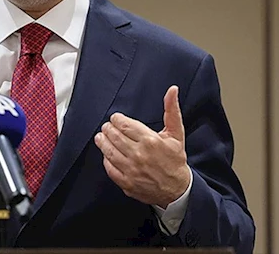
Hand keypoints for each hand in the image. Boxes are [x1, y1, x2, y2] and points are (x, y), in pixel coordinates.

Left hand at [93, 85, 191, 207]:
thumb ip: (172, 110)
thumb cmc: (175, 160)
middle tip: (107, 127)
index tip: (115, 118)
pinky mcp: (126, 182)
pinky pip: (110, 168)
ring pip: (109, 151)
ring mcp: (131, 169)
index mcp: (150, 140)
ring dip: (102, 142)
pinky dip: (106, 159)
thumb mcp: (176, 134)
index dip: (116, 119)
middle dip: (108, 129)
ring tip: (101, 137)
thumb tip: (172, 90)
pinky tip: (106, 154)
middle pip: (114, 136)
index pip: (124, 124)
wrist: (177, 189)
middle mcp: (139, 154)